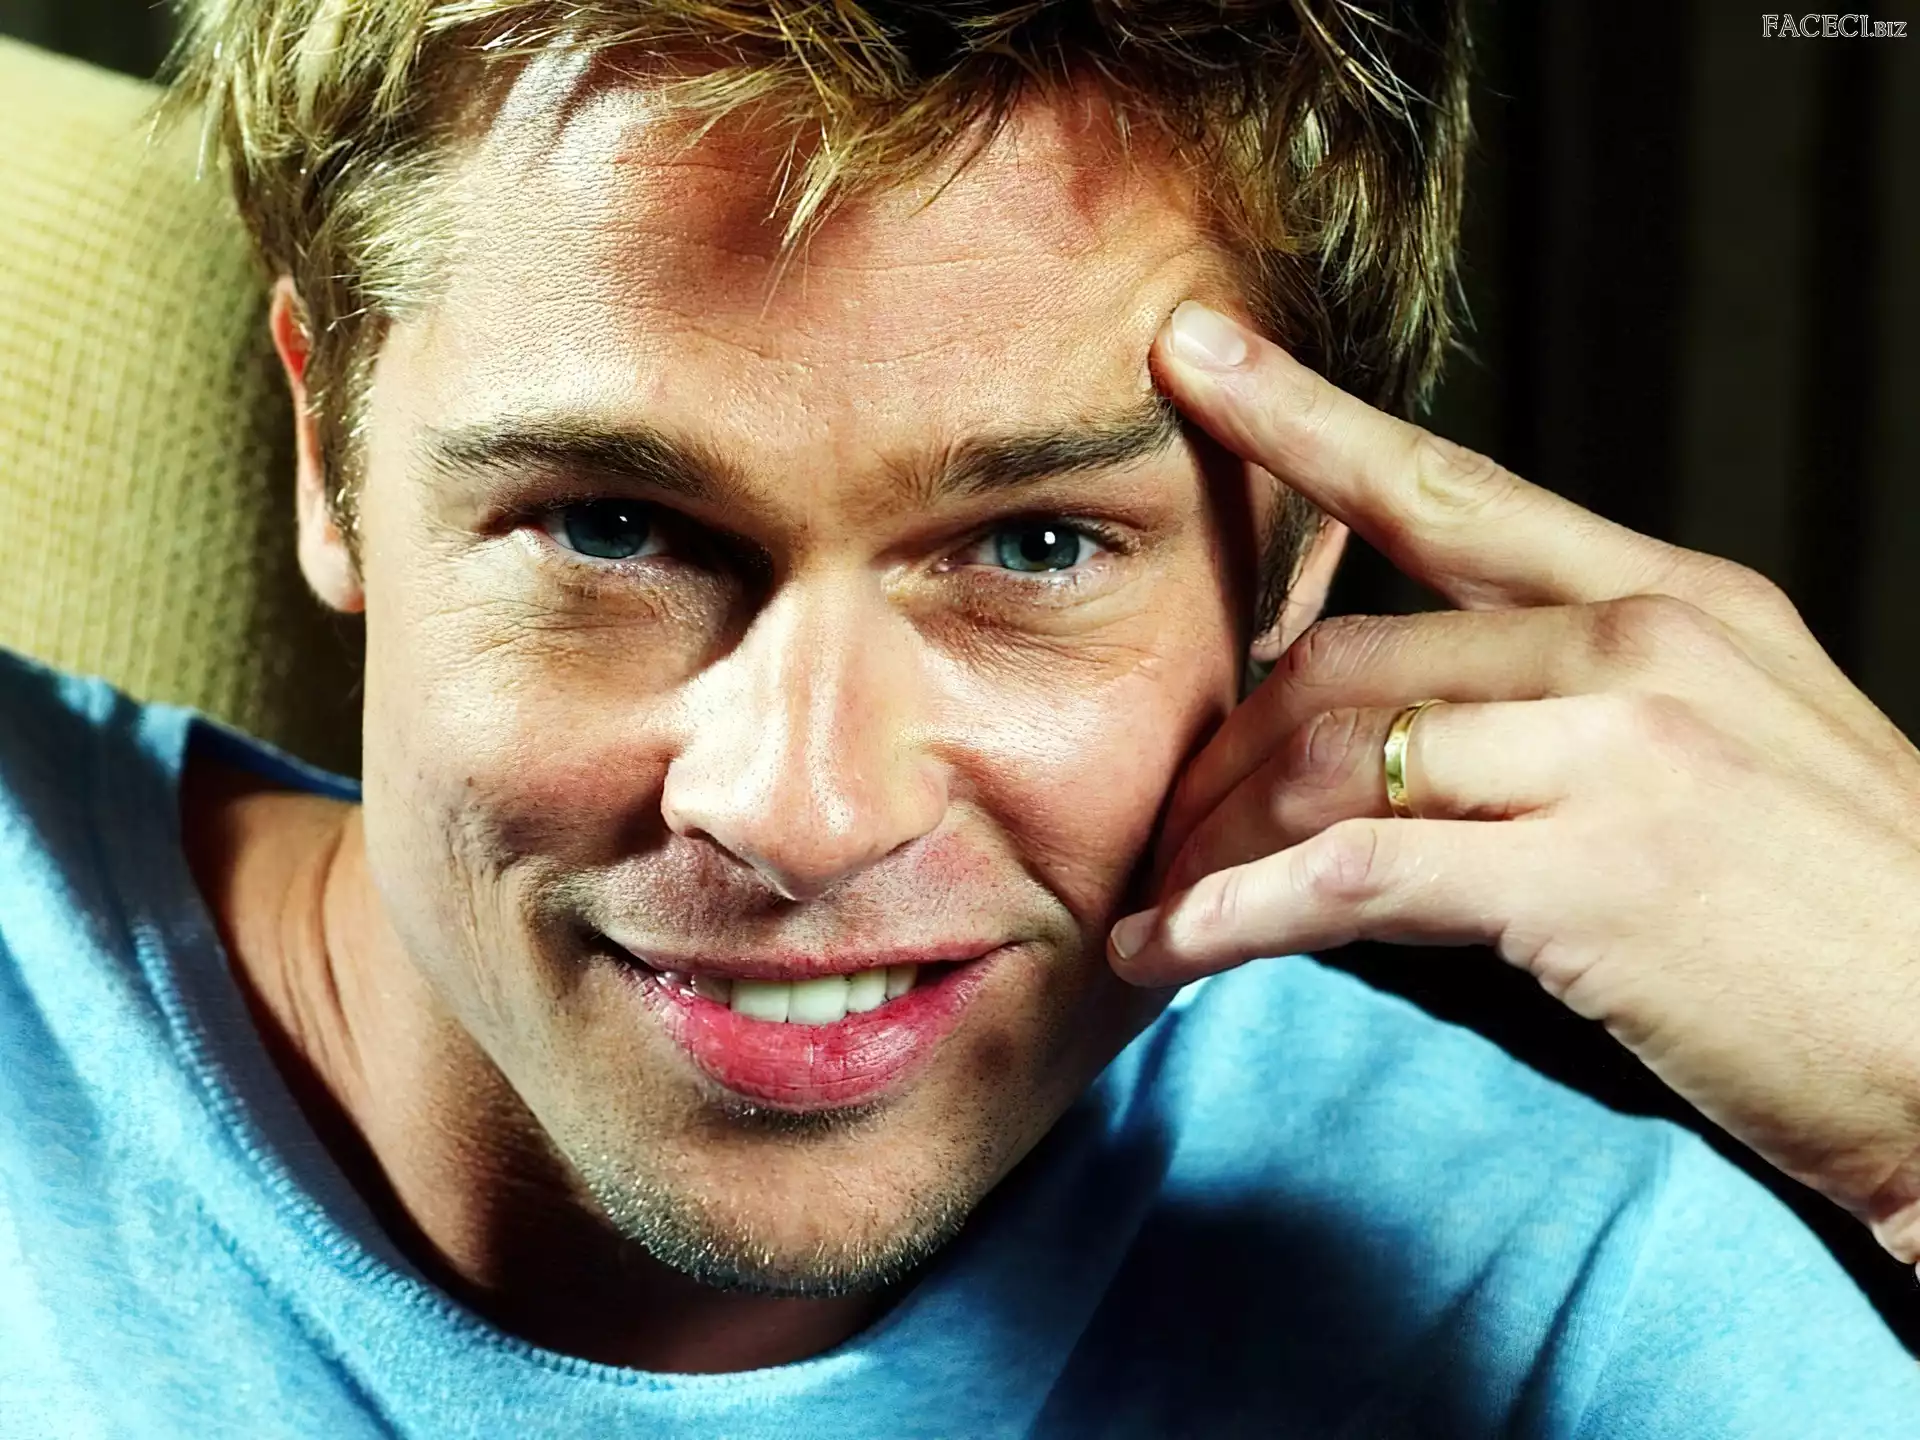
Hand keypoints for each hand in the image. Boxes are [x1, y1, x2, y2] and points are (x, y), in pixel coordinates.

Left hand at [1111, 301, 1919, 1262]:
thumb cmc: (1854, 923)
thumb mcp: (1741, 750)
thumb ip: (1590, 706)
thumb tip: (1421, 728)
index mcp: (1678, 601)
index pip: (1451, 490)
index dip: (1304, 421)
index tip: (1195, 360)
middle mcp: (1641, 647)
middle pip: (1348, 655)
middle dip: (1226, 749)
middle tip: (1162, 821)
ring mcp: (1620, 753)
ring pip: (1332, 754)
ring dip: (1216, 838)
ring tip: (1156, 903)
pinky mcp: (1592, 877)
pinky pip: (1352, 873)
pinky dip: (1237, 914)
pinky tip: (1172, 951)